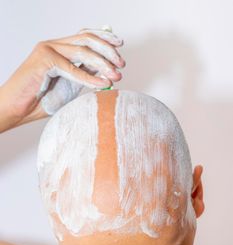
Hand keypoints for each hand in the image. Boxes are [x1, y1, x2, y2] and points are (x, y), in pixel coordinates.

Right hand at [0, 26, 124, 130]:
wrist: (17, 109)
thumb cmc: (41, 100)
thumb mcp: (70, 85)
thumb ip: (85, 75)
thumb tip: (107, 70)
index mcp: (59, 48)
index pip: (85, 35)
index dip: (104, 37)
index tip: (120, 45)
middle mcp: (53, 45)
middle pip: (87, 38)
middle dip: (108, 50)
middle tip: (122, 63)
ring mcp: (47, 50)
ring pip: (83, 51)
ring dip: (103, 63)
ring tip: (116, 75)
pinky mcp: (44, 60)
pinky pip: (73, 68)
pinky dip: (90, 77)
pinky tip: (102, 83)